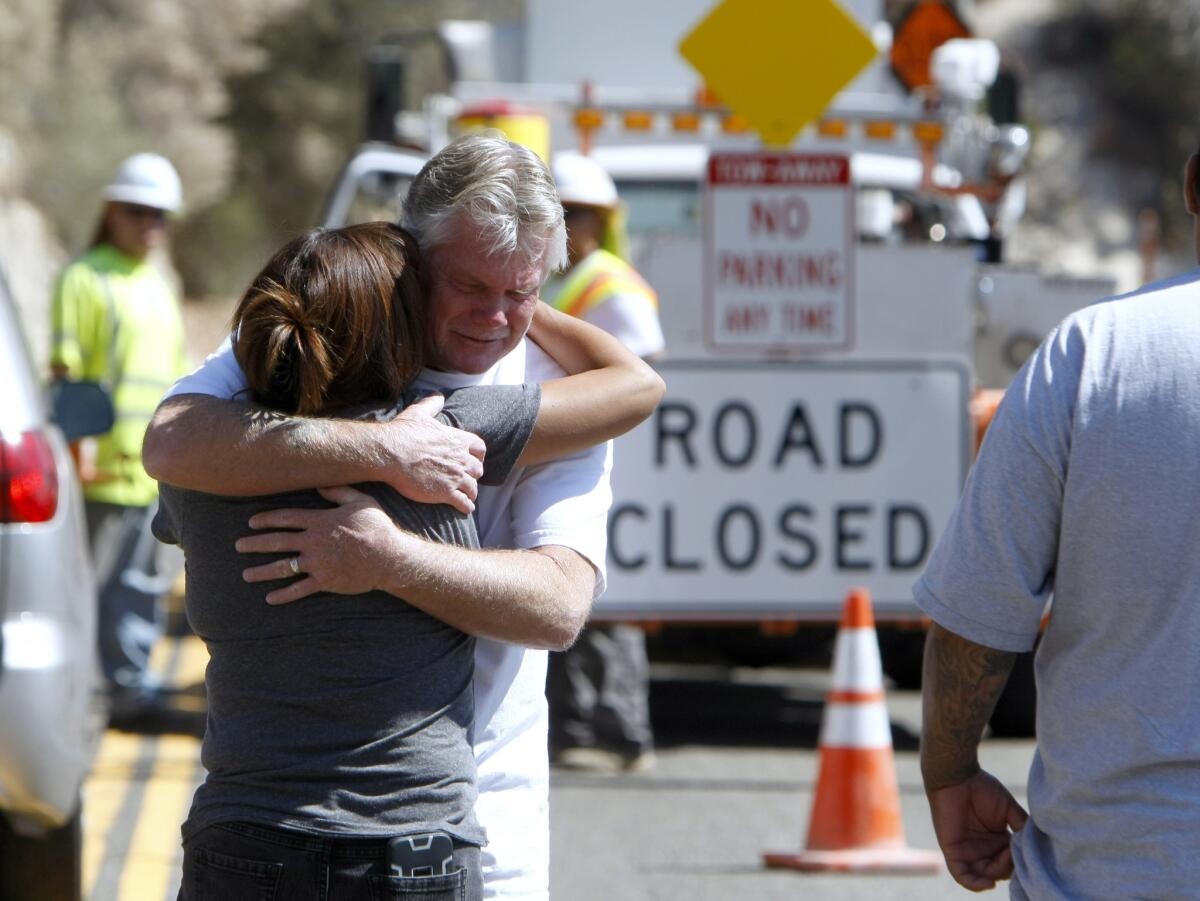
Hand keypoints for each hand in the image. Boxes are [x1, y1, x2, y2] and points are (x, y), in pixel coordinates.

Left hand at [236, 486, 402, 604]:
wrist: (390, 557)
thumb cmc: (378, 527)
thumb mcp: (360, 502)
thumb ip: (338, 492)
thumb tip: (319, 485)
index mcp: (320, 521)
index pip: (285, 518)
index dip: (266, 519)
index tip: (251, 522)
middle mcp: (314, 542)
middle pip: (277, 542)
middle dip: (255, 543)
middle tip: (238, 546)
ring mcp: (318, 563)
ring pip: (283, 567)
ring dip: (262, 571)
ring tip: (246, 574)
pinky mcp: (325, 581)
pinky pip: (299, 589)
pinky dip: (284, 595)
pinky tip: (270, 598)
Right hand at [383, 394, 484, 513]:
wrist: (390, 454)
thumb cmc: (402, 434)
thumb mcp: (418, 413)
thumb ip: (431, 404)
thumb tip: (438, 395)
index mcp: (457, 440)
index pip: (479, 448)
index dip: (478, 455)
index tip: (474, 460)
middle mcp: (460, 459)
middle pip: (478, 469)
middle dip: (473, 474)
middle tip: (468, 479)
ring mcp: (455, 477)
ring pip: (473, 488)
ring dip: (471, 492)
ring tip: (468, 496)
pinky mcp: (446, 493)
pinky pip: (465, 503)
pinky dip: (467, 506)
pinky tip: (465, 508)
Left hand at [926, 770, 1028, 891]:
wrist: (957, 776)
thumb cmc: (982, 788)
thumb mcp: (1008, 810)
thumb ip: (1022, 827)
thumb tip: (1035, 847)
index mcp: (997, 840)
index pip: (1012, 861)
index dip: (1021, 861)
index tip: (1028, 852)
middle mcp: (983, 848)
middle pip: (1000, 871)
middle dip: (1010, 866)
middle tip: (1013, 851)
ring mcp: (967, 851)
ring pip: (985, 875)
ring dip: (997, 873)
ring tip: (1005, 858)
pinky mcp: (952, 850)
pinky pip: (962, 875)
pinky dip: (975, 884)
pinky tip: (989, 882)